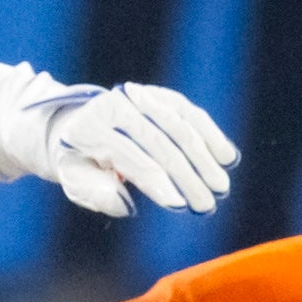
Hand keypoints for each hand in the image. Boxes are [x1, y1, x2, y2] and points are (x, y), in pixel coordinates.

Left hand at [39, 83, 238, 218]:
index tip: (178, 205)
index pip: (129, 156)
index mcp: (89, 128)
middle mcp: (113, 105)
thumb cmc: (79, 162)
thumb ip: (96, 193)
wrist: (76, 126)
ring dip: (204, 156)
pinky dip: (209, 133)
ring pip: (177, 124)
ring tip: (220, 186)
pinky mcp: (157, 95)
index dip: (155, 181)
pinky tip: (226, 156)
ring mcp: (137, 96)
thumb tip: (128, 205)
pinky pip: (188, 111)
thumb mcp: (75, 182)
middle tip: (206, 204)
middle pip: (157, 141)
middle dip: (186, 175)